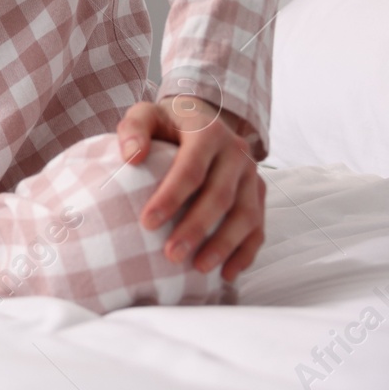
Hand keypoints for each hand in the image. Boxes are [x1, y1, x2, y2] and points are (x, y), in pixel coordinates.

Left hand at [115, 95, 264, 281]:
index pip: (191, 169)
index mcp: (208, 132)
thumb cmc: (166, 122)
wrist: (201, 117)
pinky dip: (245, 253)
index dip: (171, 197)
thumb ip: (133, 129)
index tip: (147, 223)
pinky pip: (258, 227)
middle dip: (197, 229)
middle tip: (171, 255)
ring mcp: (251, 174)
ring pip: (246, 215)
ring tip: (198, 268)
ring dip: (224, 246)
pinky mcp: (258, 193)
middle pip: (221, 196)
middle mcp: (236, 152)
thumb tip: (131, 156)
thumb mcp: (145, 114)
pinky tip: (226, 274)